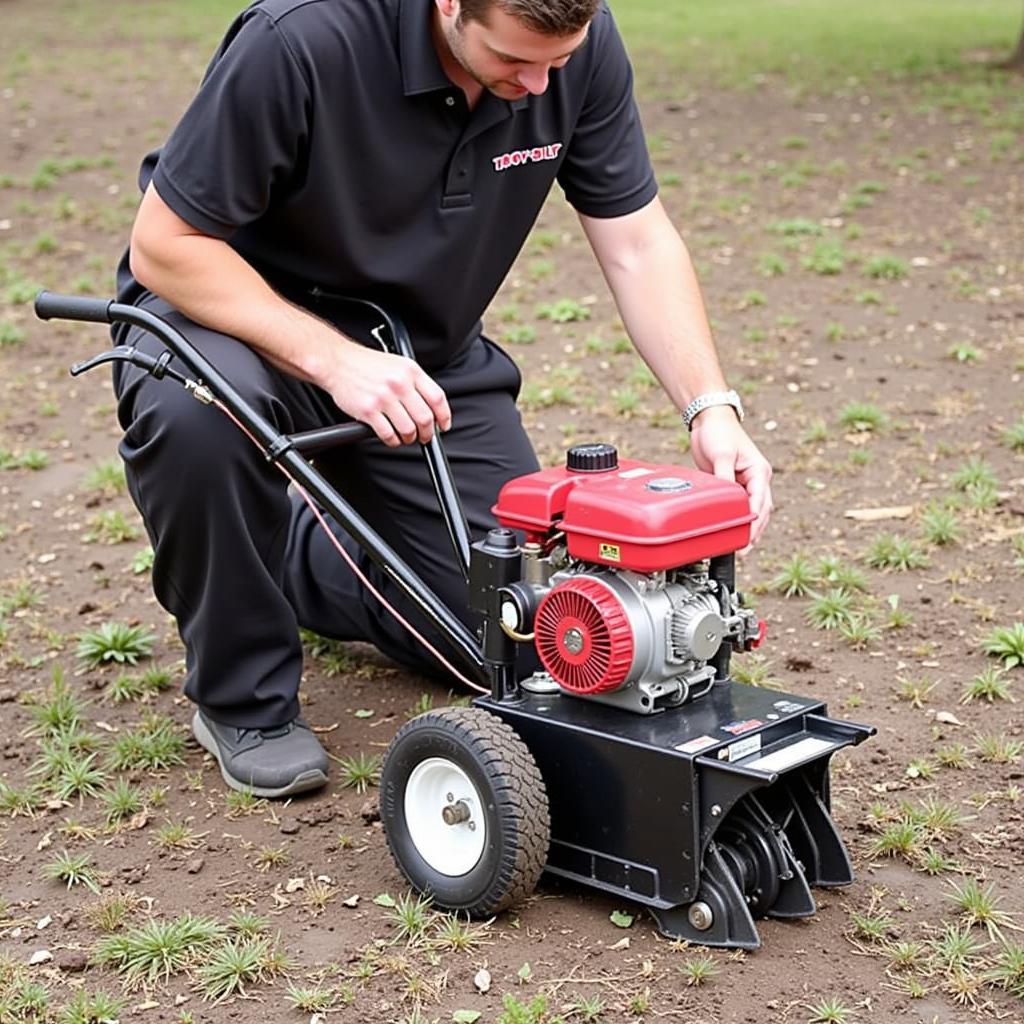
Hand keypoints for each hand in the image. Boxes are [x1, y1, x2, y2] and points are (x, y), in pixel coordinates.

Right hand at [321, 339, 451, 446]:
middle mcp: (399, 384)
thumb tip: (430, 407)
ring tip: (406, 436)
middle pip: (425, 418)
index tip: (442, 425)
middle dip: (427, 433)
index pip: (437, 398)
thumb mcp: (398, 364)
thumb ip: (415, 383)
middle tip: (424, 436)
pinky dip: (393, 441)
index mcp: (410, 371)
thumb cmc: (366, 364)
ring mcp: (384, 398)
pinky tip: (391, 437)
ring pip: (408, 429)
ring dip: (410, 438)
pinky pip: (388, 434)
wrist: (337, 362)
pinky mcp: (368, 410)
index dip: (443, 416)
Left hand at [688, 406, 772, 545]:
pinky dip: (737, 519)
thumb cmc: (719, 432)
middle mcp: (756, 479)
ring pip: (751, 511)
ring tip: (740, 548)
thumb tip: (726, 502)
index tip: (747, 537)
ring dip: (748, 528)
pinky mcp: (733, 485)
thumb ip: (724, 478)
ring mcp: (745, 483)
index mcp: (759, 471)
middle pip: (760, 511)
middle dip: (754, 531)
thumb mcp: (721, 455)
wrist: (708, 420)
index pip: (760, 501)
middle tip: (743, 550)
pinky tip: (731, 532)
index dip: (754, 521)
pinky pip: (738, 506)